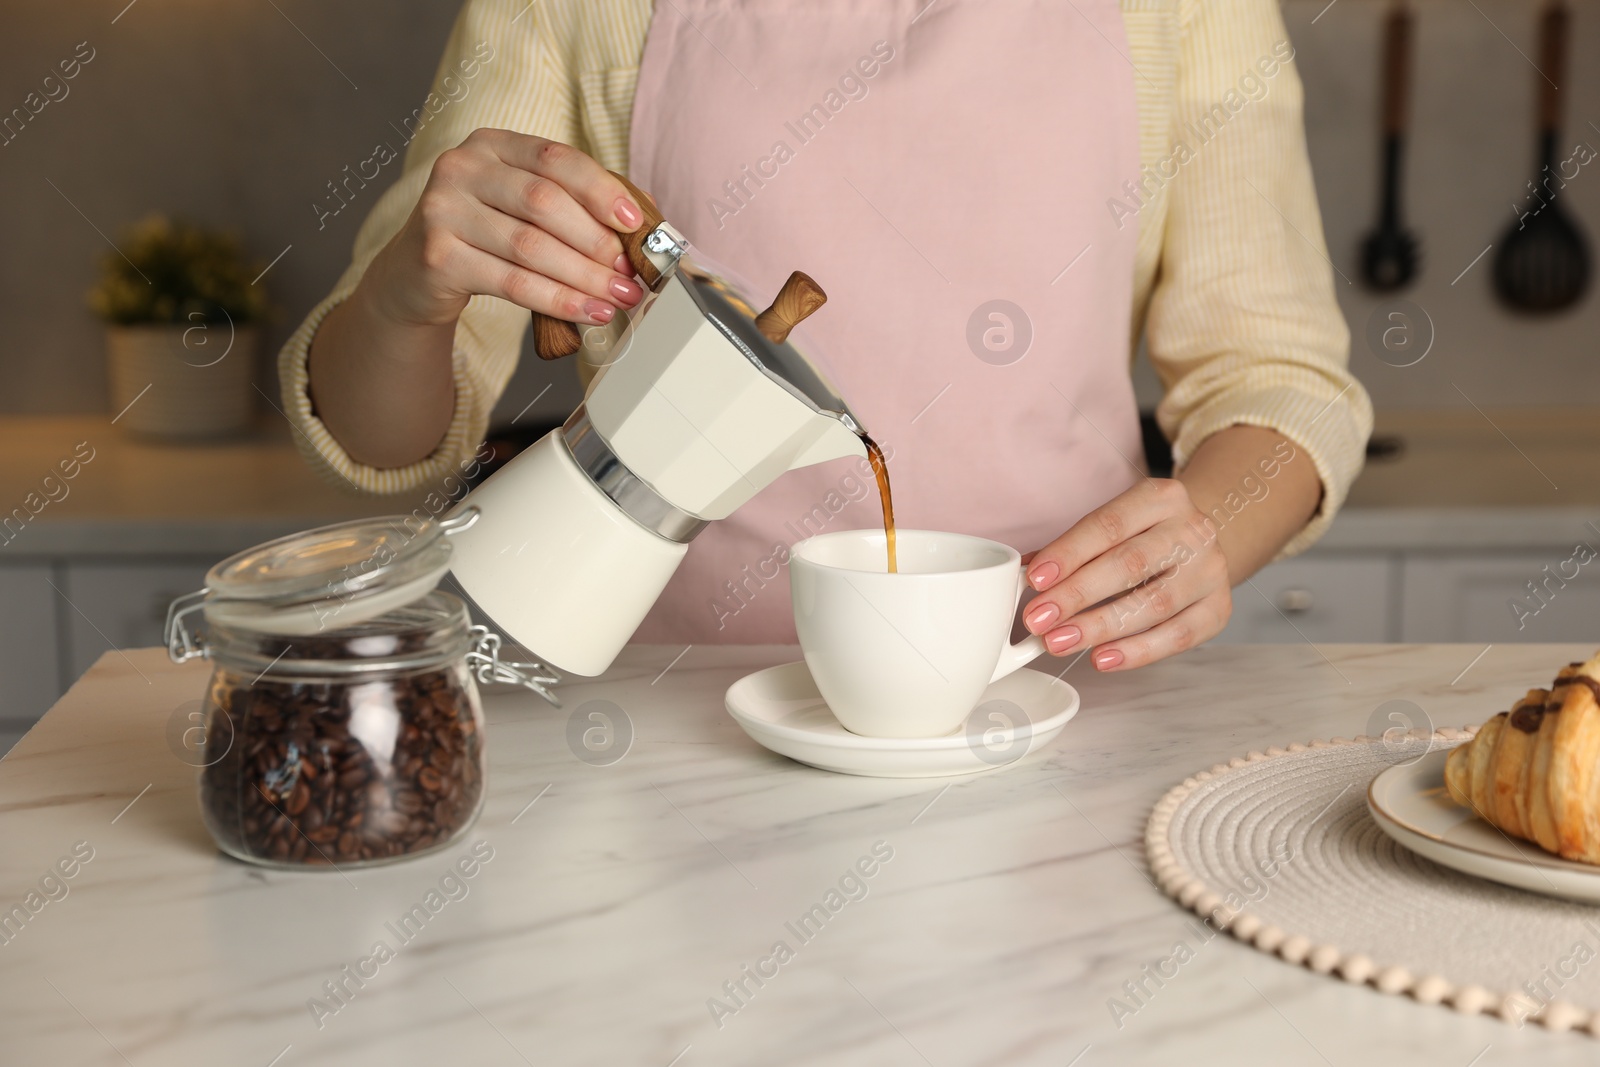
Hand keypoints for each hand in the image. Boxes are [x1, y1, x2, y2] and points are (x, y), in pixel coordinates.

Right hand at [363, 128, 647, 329]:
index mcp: (491, 144)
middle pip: (545, 203)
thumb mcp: (519, 205)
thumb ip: (571, 203)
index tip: (635, 222)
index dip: (601, 190)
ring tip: (618, 297)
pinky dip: (558, 300)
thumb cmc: (483, 236)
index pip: (555, 158)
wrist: (415, 275)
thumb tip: (643, 221)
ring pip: (531, 246)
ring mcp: (443, 210)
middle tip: (629, 272)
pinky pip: (513, 283)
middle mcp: (462, 168)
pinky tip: (588, 312)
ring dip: (585, 277)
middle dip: (597, 242)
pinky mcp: (438, 257)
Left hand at [1020, 479, 1231, 670]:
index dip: (1069, 553)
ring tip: (1059, 643)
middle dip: (1077, 595)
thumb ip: (1069, 549)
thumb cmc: (1141, 537)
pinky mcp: (1219, 608)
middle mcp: (1193, 530)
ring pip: (1153, 603)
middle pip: (1130, 564)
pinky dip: (1137, 651)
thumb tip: (1019, 575)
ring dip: (1100, 627)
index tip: (1034, 579)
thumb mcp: (1111, 528)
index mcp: (1161, 497)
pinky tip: (1101, 658)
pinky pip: (1177, 636)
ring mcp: (1211, 570)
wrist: (1199, 545)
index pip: (1108, 525)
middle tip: (1038, 619)